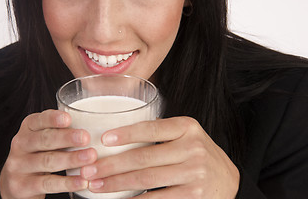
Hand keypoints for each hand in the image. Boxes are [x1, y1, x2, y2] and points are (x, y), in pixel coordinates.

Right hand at [0, 110, 97, 198]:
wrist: (18, 183)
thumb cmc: (41, 154)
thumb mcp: (46, 139)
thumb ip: (62, 131)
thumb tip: (96, 125)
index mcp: (28, 128)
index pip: (39, 120)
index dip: (53, 119)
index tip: (69, 119)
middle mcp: (20, 144)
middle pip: (44, 139)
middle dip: (66, 138)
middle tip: (86, 138)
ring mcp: (19, 166)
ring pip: (47, 161)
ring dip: (71, 159)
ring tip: (91, 157)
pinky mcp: (22, 186)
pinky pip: (48, 184)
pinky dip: (68, 183)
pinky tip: (83, 180)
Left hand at [80, 117, 239, 198]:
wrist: (228, 178)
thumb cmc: (198, 153)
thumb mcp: (186, 135)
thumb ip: (161, 133)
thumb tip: (118, 136)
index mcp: (187, 127)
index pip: (151, 129)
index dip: (126, 134)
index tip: (104, 139)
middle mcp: (192, 148)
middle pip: (144, 158)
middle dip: (112, 165)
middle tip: (89, 169)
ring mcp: (194, 173)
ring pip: (146, 180)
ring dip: (117, 184)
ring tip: (96, 184)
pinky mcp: (194, 196)